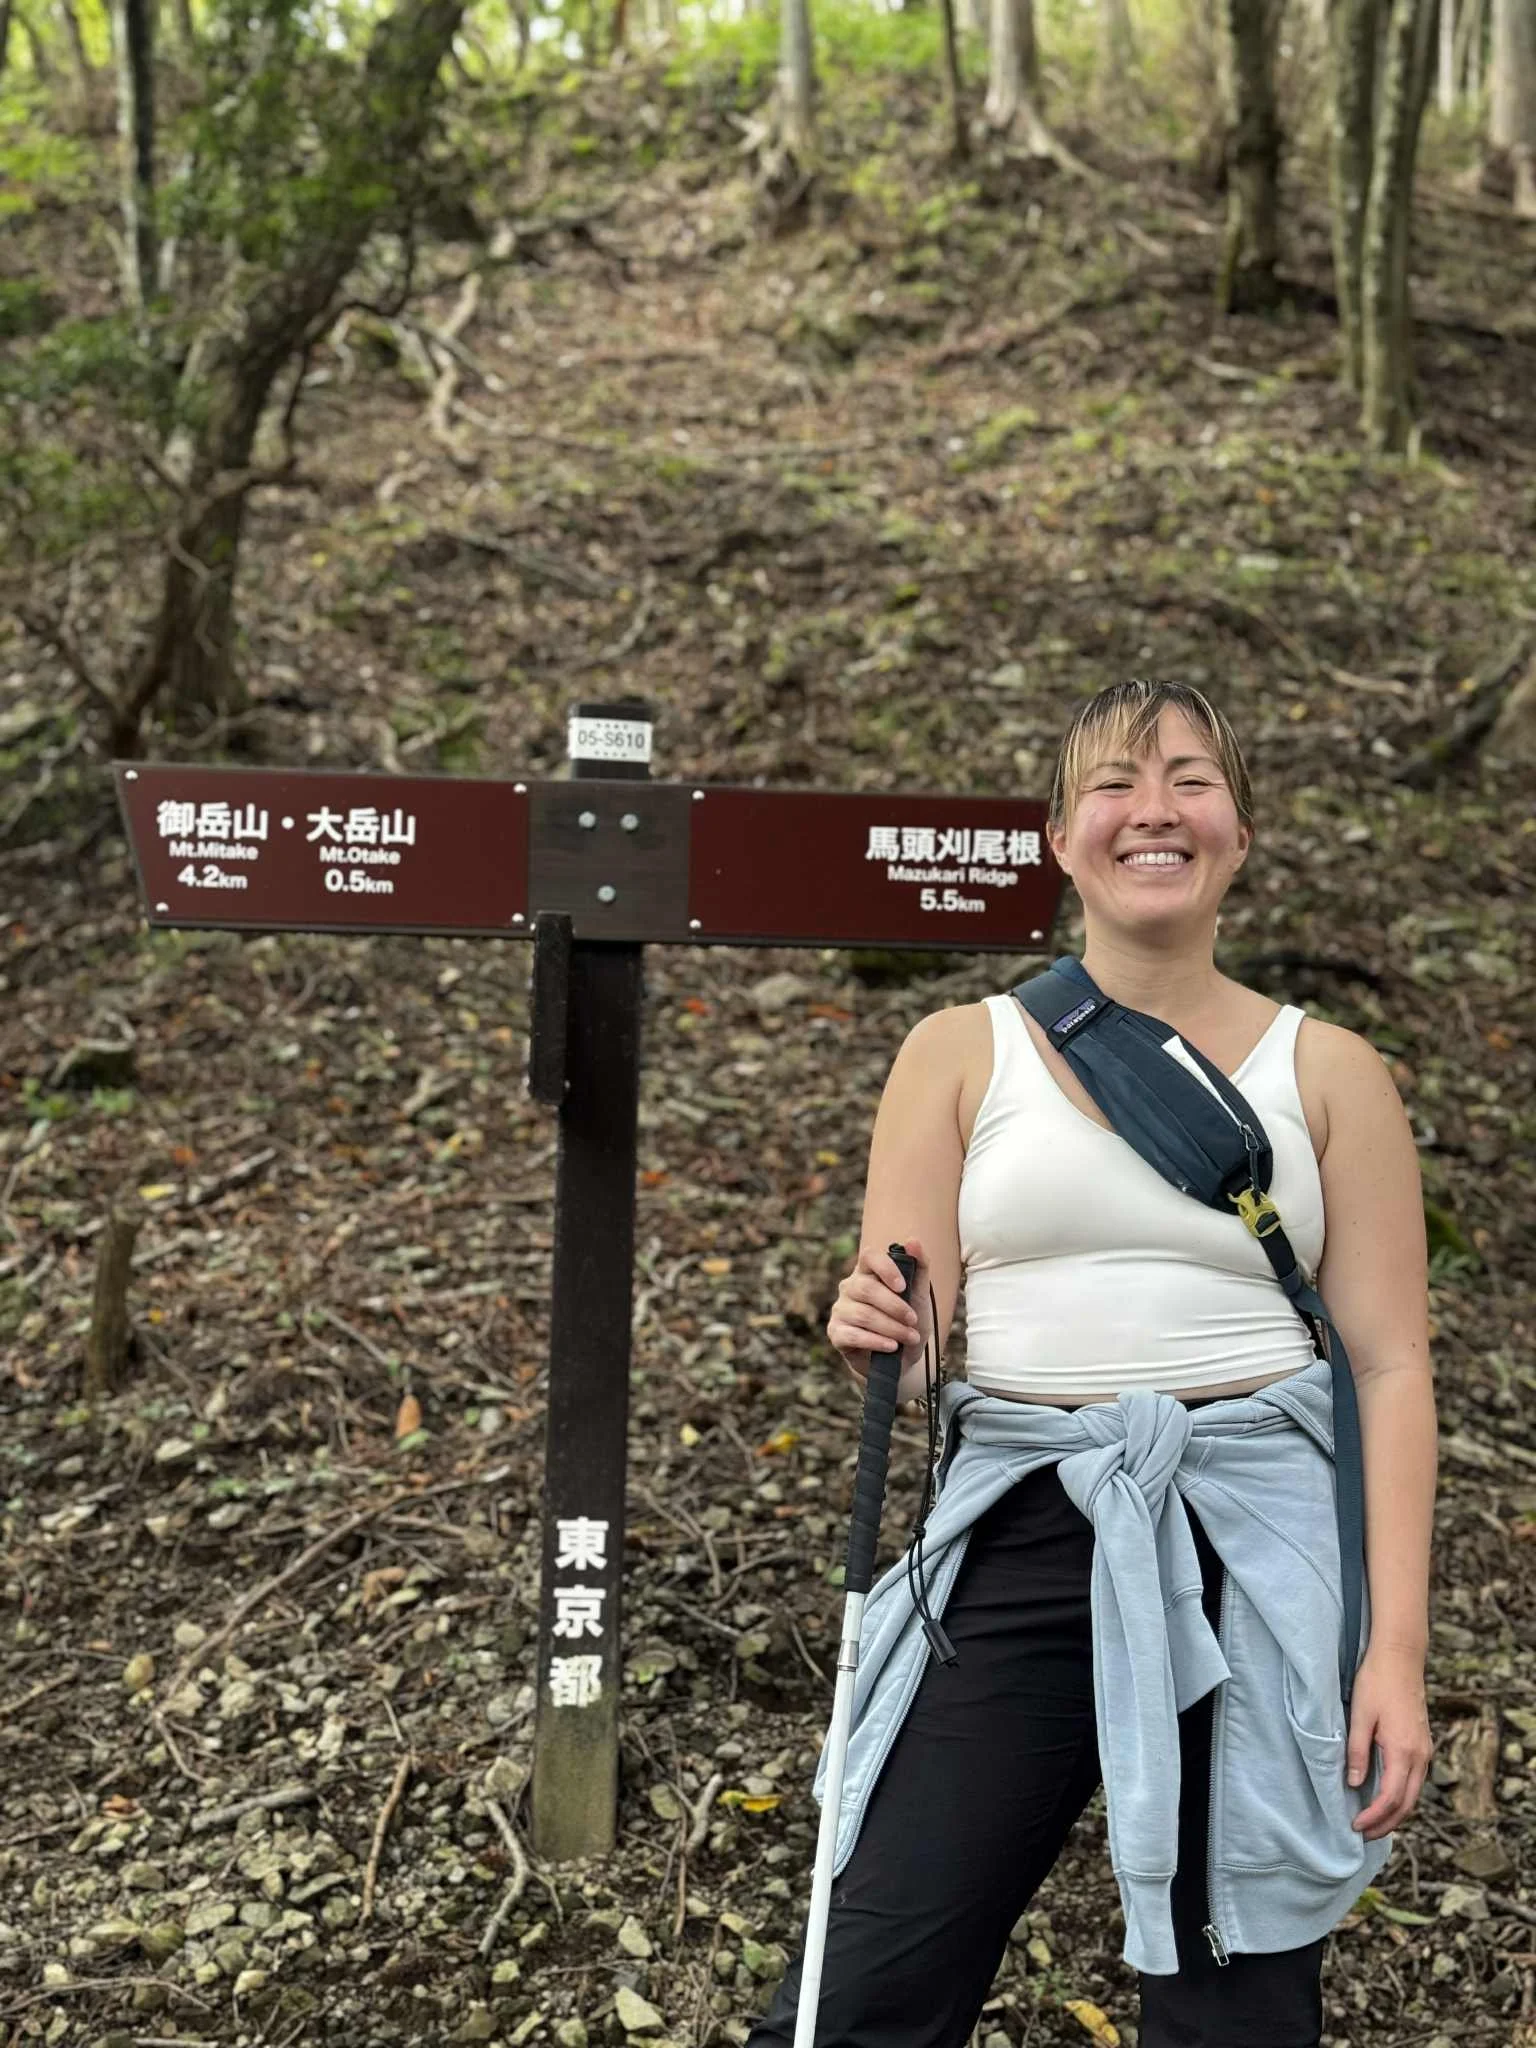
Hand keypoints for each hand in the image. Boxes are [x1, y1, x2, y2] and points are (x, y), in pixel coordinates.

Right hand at [826, 1237, 933, 1407]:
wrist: (902, 1358)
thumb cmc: (909, 1321)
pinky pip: (853, 1335)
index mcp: (868, 1272)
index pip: (869, 1256)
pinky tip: (891, 1347)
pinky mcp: (836, 1333)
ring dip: (892, 1328)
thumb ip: (919, 1267)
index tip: (903, 1286)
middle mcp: (850, 1287)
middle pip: (867, 1288)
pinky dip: (876, 1341)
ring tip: (910, 1338)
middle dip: (895, 1306)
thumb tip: (913, 1240)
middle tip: (914, 1320)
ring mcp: (840, 1310)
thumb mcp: (920, 1295)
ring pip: (863, 1314)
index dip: (885, 1268)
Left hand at [1346, 1642, 1433, 1839]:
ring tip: (1373, 1823)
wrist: (1400, 1658)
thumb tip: (1356, 1785)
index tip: (1355, 1826)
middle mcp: (1420, 1756)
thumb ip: (1358, 1751)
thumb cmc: (1376, 1682)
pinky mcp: (1422, 1744)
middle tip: (1363, 1835)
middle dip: (1386, 1823)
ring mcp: (1425, 1750)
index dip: (1374, 1817)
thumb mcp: (1360, 1715)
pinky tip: (1386, 1797)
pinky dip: (1402, 1796)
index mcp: (1404, 1751)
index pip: (1391, 1798)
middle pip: (1407, 1803)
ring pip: (1414, 1794)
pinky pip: (1415, 1780)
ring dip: (1396, 1813)